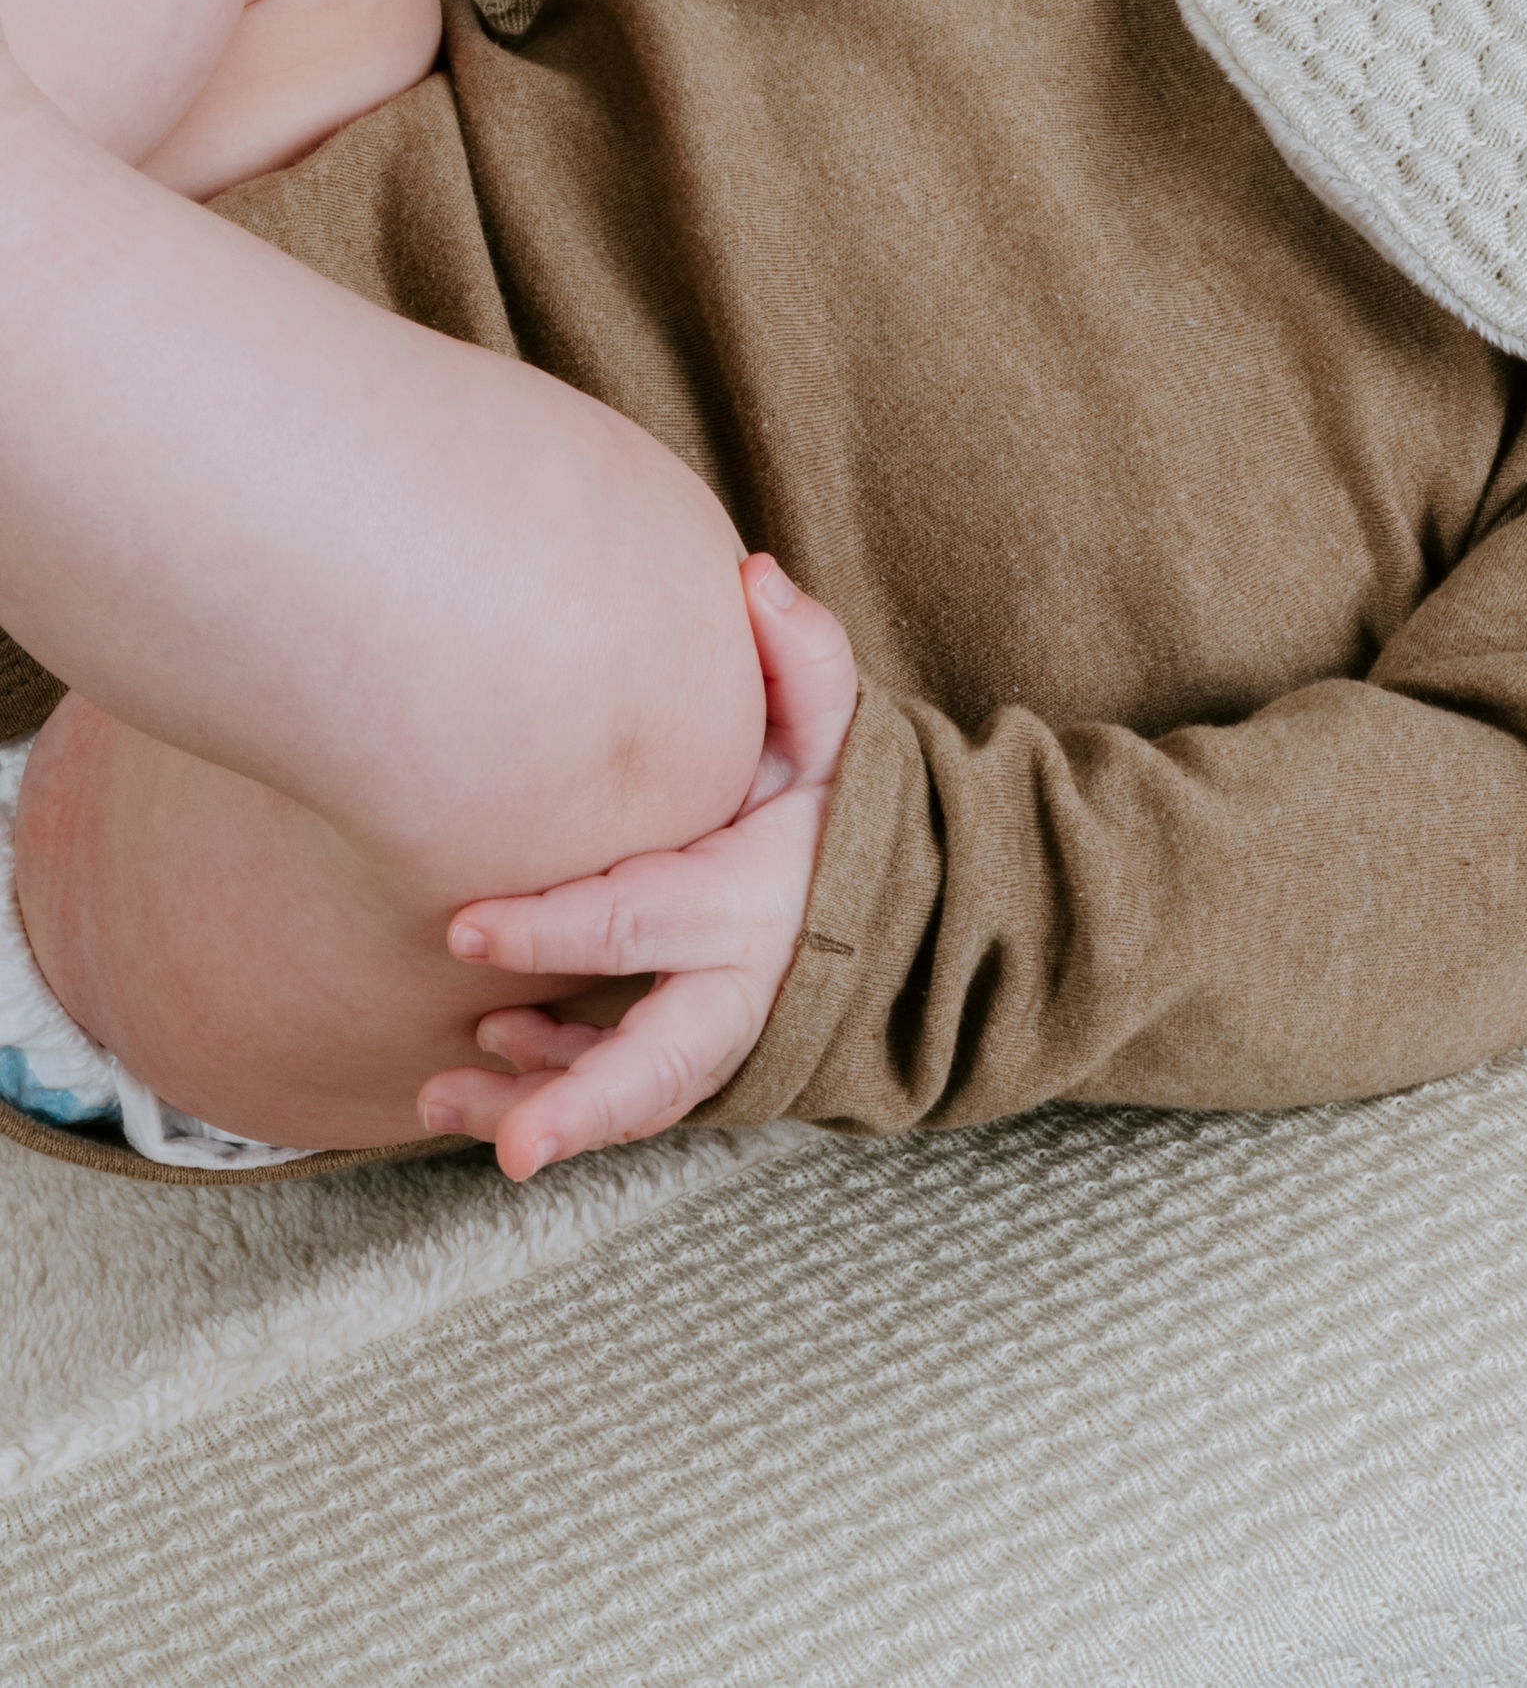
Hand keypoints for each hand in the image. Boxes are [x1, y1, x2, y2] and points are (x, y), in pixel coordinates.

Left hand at [419, 556, 860, 1179]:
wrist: (888, 886)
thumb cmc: (835, 794)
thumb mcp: (836, 723)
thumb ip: (802, 654)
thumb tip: (753, 578)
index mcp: (755, 902)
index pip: (640, 919)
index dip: (553, 930)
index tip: (463, 929)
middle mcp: (738, 983)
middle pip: (664, 1060)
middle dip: (587, 1099)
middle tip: (518, 1146)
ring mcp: (713, 1032)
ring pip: (632, 1098)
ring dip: (539, 1108)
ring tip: (440, 1104)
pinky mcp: (689, 1054)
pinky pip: (621, 1092)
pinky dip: (552, 1084)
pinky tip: (479, 1069)